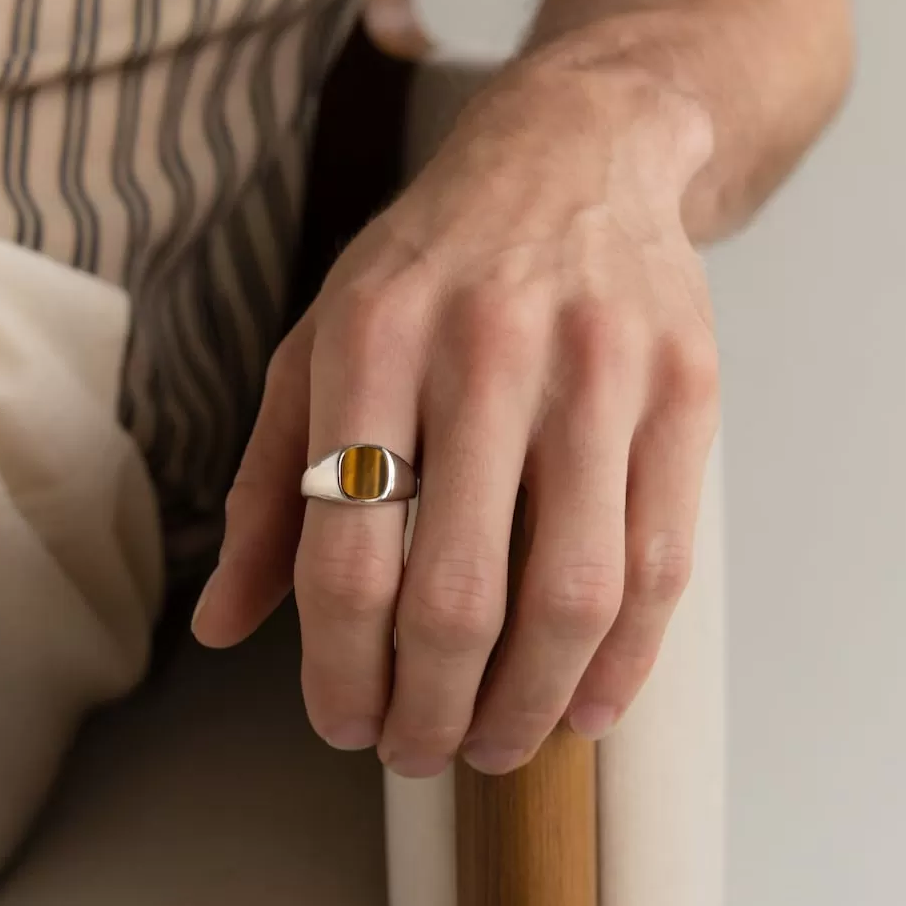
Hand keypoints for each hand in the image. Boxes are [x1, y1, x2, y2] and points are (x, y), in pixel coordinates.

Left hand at [190, 53, 719, 775]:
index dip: (340, 671)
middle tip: (417, 752)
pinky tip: (586, 704)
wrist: (577, 153)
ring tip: (496, 748)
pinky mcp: (685, 388)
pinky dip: (624, 659)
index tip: (344, 726)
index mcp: (371, 339)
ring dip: (527, 706)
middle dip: (430, 708)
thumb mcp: (319, 343)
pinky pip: (659, 560)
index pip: (345, 555)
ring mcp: (598, 369)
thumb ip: (268, 486)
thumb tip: (221, 626)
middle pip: (455, 594)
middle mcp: (484, 349)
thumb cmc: (429, 266)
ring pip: (568, 594)